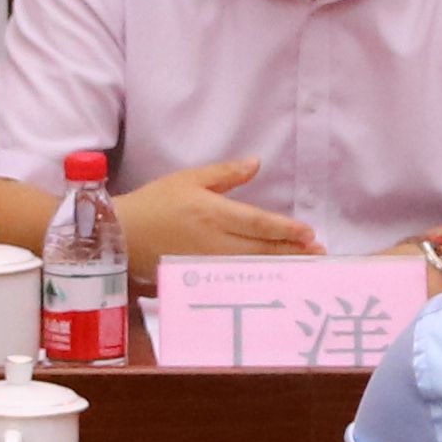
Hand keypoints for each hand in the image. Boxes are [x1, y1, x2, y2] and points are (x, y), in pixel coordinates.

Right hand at [119, 159, 318, 262]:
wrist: (121, 234)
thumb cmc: (155, 202)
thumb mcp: (189, 179)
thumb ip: (225, 174)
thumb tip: (257, 163)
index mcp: (212, 212)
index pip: (257, 223)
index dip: (285, 230)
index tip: (310, 234)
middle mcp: (213, 240)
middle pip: (260, 249)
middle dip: (292, 252)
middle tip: (319, 253)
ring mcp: (206, 263)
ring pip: (251, 267)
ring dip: (280, 266)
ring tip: (304, 265)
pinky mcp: (199, 277)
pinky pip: (234, 278)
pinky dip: (257, 277)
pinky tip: (272, 278)